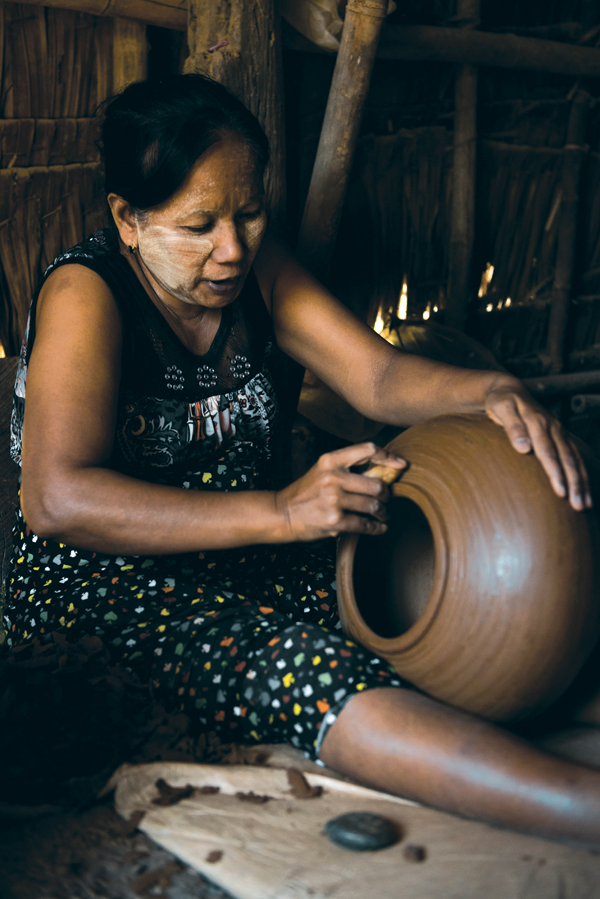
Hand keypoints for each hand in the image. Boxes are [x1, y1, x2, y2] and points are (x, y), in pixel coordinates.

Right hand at [275, 442, 406, 541]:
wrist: (282, 513)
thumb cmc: (306, 492)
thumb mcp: (322, 471)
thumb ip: (348, 468)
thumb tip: (383, 471)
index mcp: (330, 460)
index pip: (368, 450)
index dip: (388, 456)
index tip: (401, 465)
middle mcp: (333, 477)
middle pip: (377, 483)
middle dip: (386, 494)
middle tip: (386, 499)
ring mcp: (334, 500)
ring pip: (373, 505)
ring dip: (382, 512)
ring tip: (382, 514)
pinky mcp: (334, 520)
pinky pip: (365, 524)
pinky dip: (376, 528)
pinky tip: (379, 527)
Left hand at [484, 379, 590, 511]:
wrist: (511, 389)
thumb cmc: (501, 401)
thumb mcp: (501, 408)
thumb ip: (512, 426)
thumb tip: (523, 448)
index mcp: (538, 422)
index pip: (548, 451)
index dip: (555, 472)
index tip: (559, 491)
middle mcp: (553, 428)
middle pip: (567, 458)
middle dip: (574, 483)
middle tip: (577, 505)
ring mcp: (560, 432)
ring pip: (575, 460)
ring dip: (581, 483)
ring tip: (584, 505)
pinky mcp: (561, 437)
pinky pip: (576, 457)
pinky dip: (582, 475)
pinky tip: (585, 492)